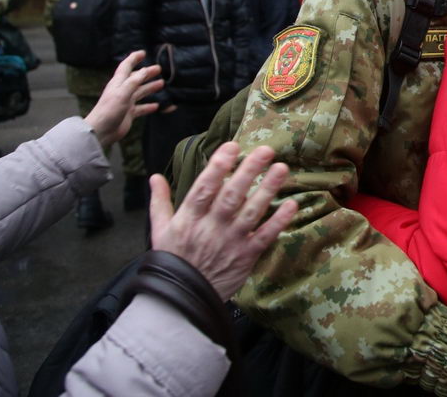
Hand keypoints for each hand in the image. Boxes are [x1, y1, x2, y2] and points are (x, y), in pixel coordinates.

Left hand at [84, 51, 163, 147]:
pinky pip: (142, 108)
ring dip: (150, 87)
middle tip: (159, 69)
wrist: (101, 131)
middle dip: (147, 73)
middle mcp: (122, 91)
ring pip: (140, 92)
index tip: (143, 53)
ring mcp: (126, 102)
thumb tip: (145, 70)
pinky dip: (149, 106)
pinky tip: (157, 106)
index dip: (133, 59)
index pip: (126, 66)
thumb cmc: (109, 110)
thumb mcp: (122, 93)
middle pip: (136, 79)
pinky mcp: (129, 114)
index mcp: (118, 83)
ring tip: (161, 83)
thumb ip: (134, 81)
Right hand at [149, 142, 296, 300]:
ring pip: (251, 212)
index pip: (204, 188)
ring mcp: (230, 241)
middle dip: (249, 171)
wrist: (180, 300)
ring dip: (268, 190)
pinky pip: (264, 236)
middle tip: (265, 150)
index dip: (218, 167)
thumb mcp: (159, 231)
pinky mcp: (246, 256)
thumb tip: (155, 177)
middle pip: (231, 195)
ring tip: (282, 169)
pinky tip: (292, 205)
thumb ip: (160, 202)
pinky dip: (279, 221)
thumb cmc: (172, 261)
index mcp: (189, 219)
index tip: (232, 146)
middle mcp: (211, 227)